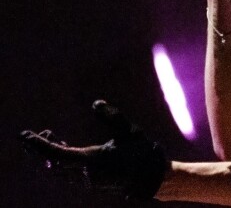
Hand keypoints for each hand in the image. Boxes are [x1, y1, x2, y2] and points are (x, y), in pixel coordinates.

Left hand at [20, 100, 166, 199]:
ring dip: (47, 154)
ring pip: (57, 170)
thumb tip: (95, 103)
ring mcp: (86, 180)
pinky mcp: (90, 181)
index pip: (56, 155)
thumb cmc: (141, 151)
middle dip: (36, 151)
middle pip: (51, 165)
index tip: (25, 136)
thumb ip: (112, 116)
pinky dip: (58, 159)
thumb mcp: (129, 130)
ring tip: (45, 134)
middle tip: (25, 137)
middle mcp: (85, 175)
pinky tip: (61, 145)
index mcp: (92, 162)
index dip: (39, 145)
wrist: (151, 176)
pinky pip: (66, 172)